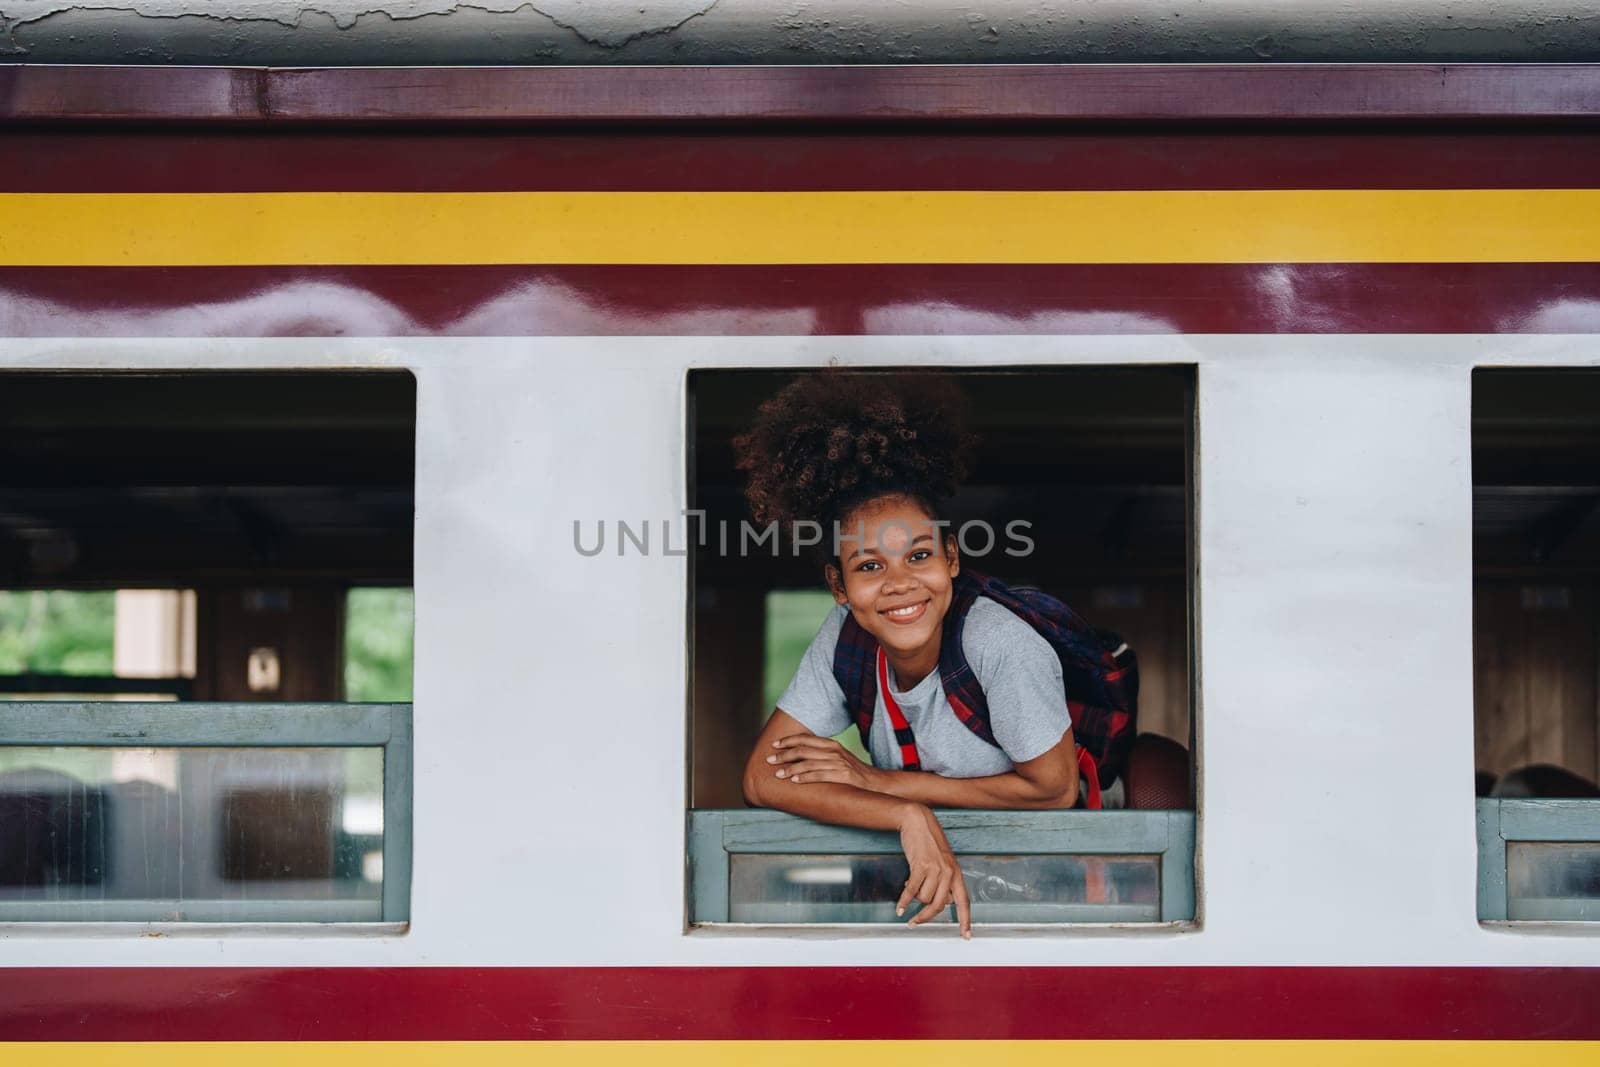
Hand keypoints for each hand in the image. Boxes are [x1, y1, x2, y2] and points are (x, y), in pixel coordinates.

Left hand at [767, 733, 880, 790]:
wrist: (876, 783)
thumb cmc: (853, 772)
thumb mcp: (838, 758)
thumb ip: (821, 754)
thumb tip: (799, 756)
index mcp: (831, 744)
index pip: (805, 739)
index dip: (788, 741)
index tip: (774, 745)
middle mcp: (834, 751)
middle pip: (803, 750)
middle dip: (784, 755)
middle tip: (769, 760)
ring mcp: (839, 763)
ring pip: (808, 763)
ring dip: (790, 768)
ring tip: (777, 774)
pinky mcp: (843, 776)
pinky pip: (820, 775)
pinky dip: (805, 777)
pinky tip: (794, 781)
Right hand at [894, 803, 972, 938]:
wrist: (919, 821)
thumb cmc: (929, 842)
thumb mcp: (943, 862)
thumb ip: (944, 881)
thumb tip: (938, 902)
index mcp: (957, 873)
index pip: (964, 901)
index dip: (965, 920)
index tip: (966, 935)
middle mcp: (949, 872)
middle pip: (939, 906)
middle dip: (926, 917)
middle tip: (915, 922)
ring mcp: (935, 869)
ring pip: (924, 898)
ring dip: (914, 898)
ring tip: (910, 889)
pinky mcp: (921, 865)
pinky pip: (912, 891)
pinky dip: (904, 901)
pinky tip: (900, 907)